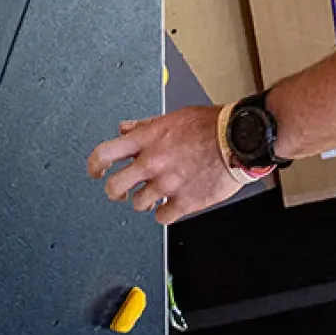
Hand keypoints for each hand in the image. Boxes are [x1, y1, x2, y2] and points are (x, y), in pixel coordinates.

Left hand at [87, 105, 238, 224]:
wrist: (240, 140)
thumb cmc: (213, 125)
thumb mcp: (175, 117)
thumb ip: (147, 126)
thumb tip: (126, 129)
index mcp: (148, 139)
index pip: (104, 154)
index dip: (95, 166)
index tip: (96, 172)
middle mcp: (153, 163)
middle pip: (114, 187)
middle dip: (115, 190)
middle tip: (122, 190)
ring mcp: (167, 184)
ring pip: (138, 204)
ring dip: (145, 201)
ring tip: (158, 194)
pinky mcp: (184, 202)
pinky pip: (162, 217)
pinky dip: (166, 213)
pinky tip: (173, 204)